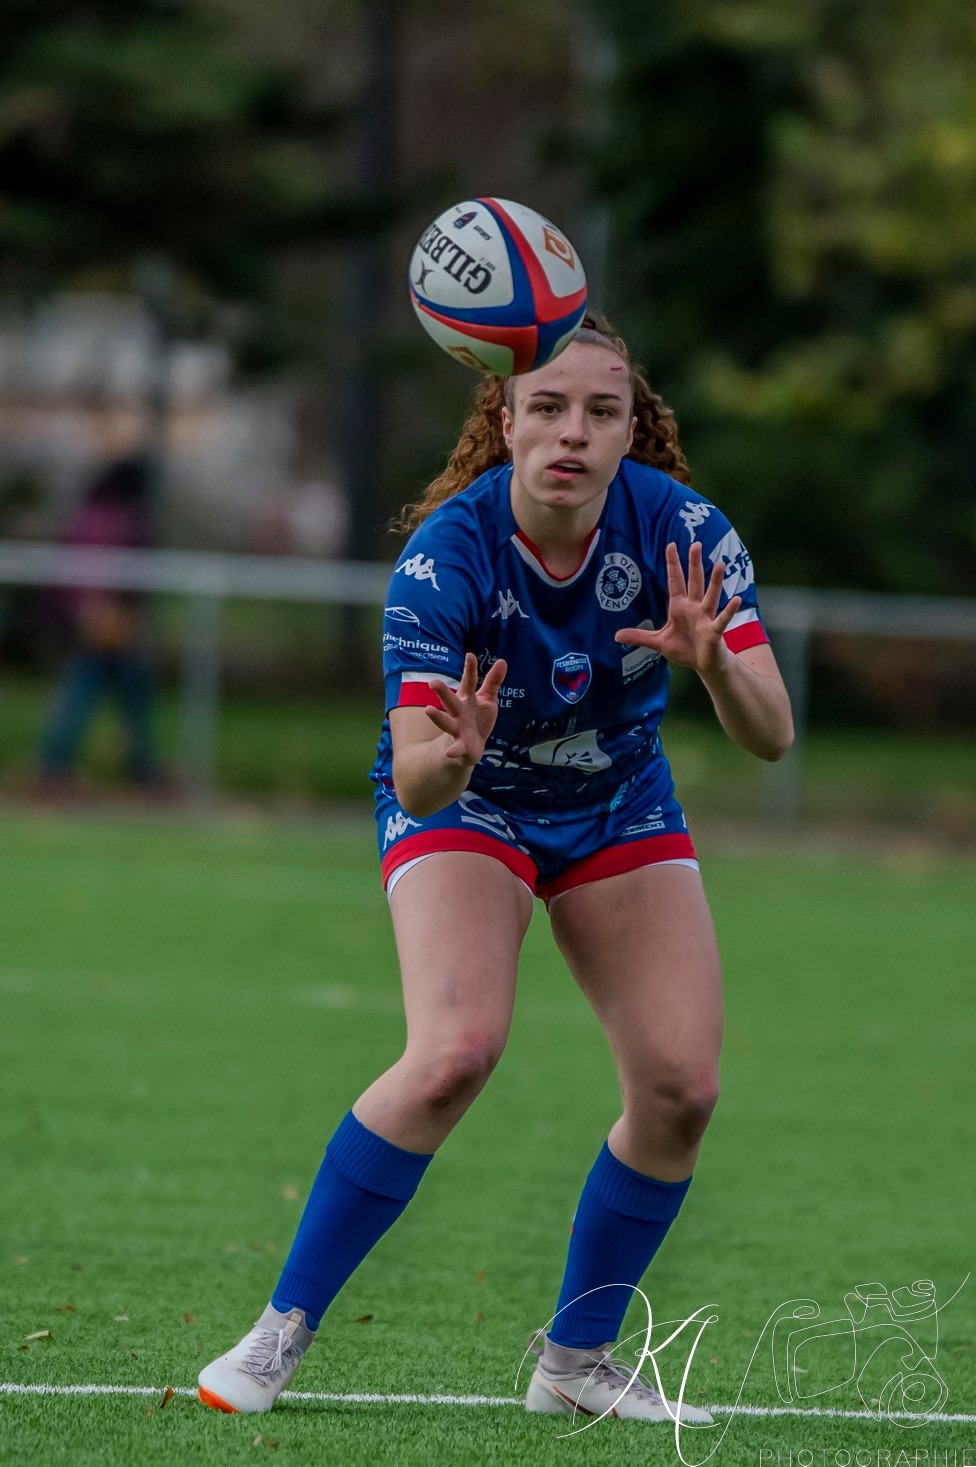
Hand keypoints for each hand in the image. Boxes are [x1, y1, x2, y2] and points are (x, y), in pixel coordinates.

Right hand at [426, 652, 507, 764]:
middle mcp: (458, 712)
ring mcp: (457, 728)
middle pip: (449, 700)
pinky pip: (456, 748)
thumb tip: (503, 661)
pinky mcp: (460, 745)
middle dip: (442, 692)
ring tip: (428, 710)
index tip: (470, 655)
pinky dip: (453, 750)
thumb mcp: (487, 699)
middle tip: (433, 682)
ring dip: (438, 717)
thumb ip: (493, 681)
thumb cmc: (478, 718)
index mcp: (467, 699)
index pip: (468, 682)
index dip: (469, 669)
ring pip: (445, 722)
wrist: (470, 747)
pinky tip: (449, 752)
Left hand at [614, 541, 740, 675]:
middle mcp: (694, 608)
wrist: (704, 665)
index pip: (675, 581)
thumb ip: (639, 637)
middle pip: (694, 582)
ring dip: (715, 581)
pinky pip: (722, 619)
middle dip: (694, 564)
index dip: (673, 564)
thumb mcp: (658, 642)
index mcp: (679, 607)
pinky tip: (737, 599)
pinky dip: (730, 610)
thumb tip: (616, 636)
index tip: (671, 545)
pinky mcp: (714, 631)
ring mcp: (705, 618)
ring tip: (720, 564)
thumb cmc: (684, 649)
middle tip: (696, 544)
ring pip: (710, 596)